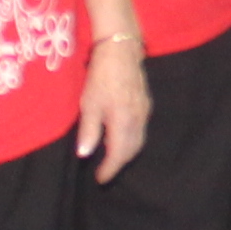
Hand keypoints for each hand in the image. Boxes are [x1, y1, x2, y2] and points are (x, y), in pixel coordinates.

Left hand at [81, 46, 153, 182]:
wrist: (121, 51)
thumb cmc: (101, 76)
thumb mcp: (89, 104)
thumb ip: (89, 131)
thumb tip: (84, 154)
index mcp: (123, 123)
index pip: (118, 155)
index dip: (110, 169)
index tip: (100, 179)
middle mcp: (138, 120)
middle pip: (132, 150)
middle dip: (119, 163)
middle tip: (105, 170)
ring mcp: (144, 112)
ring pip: (138, 141)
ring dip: (126, 152)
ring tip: (110, 155)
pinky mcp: (146, 104)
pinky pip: (140, 129)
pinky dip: (130, 139)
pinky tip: (119, 135)